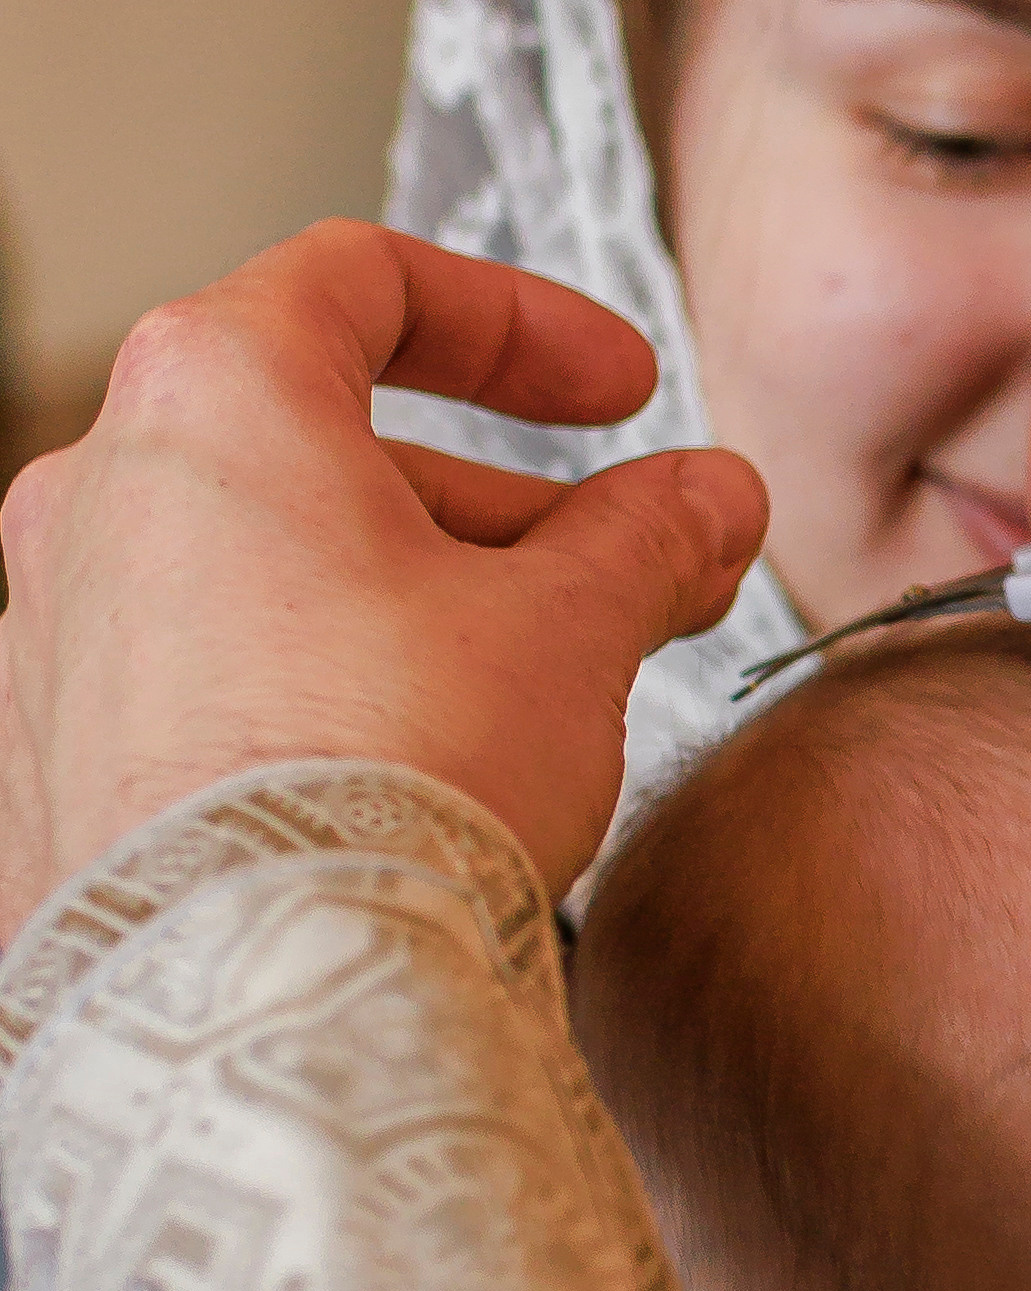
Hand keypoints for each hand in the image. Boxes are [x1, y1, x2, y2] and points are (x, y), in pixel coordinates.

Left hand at [0, 222, 767, 930]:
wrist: (264, 1010)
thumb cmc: (387, 783)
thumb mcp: (572, 624)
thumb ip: (646, 536)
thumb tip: (705, 504)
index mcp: (212, 399)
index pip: (366, 280)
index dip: (518, 322)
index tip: (611, 388)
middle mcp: (101, 497)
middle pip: (318, 437)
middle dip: (495, 501)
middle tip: (617, 565)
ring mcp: (56, 639)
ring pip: (259, 562)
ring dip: (410, 594)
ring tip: (541, 683)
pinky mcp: (50, 771)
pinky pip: (201, 677)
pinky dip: (314, 682)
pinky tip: (419, 768)